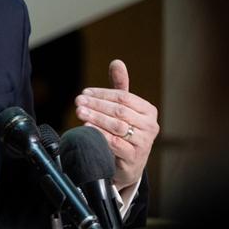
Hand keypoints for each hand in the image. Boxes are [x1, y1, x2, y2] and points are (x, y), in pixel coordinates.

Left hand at [74, 59, 159, 192]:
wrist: (128, 166)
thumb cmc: (125, 134)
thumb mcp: (123, 110)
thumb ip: (120, 87)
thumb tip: (116, 62)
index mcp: (148, 111)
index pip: (123, 97)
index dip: (102, 93)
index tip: (85, 92)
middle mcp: (150, 126)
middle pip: (120, 111)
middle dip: (96, 104)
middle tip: (78, 101)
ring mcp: (144, 142)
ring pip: (117, 126)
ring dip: (96, 118)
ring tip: (80, 113)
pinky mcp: (134, 157)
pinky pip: (116, 144)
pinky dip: (100, 135)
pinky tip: (87, 129)